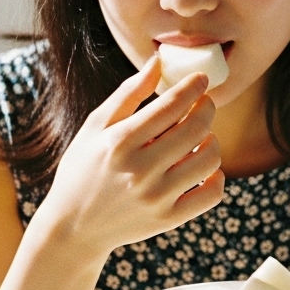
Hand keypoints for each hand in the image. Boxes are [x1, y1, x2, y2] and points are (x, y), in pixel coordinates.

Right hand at [30, 55, 225, 253]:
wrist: (73, 227)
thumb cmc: (83, 169)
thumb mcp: (95, 127)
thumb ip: (128, 93)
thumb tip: (159, 61)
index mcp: (120, 142)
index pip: (172, 105)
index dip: (194, 86)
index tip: (201, 79)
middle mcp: (139, 170)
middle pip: (196, 128)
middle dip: (206, 108)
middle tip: (202, 104)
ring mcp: (156, 197)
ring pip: (209, 159)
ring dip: (211, 140)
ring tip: (200, 137)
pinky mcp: (168, 219)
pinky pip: (212, 194)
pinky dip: (216, 176)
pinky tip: (204, 168)